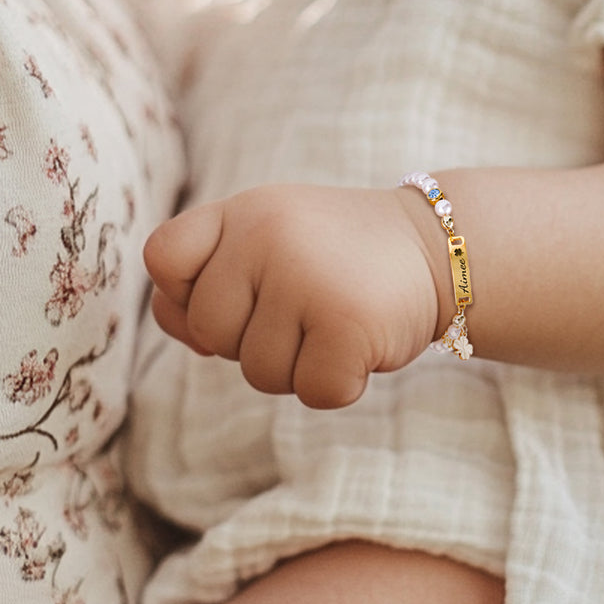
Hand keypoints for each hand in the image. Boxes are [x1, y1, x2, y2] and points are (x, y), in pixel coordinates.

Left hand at [144, 185, 442, 407]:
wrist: (439, 247)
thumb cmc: (340, 255)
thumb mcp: (268, 241)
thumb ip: (209, 276)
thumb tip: (180, 327)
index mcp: (242, 212)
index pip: (164, 258)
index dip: (186, 293)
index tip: (240, 291)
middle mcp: (267, 235)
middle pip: (211, 331)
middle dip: (253, 340)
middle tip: (305, 309)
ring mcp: (307, 278)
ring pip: (259, 372)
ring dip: (298, 366)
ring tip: (335, 321)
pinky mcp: (347, 323)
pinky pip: (312, 392)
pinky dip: (338, 384)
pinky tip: (361, 343)